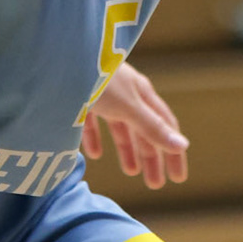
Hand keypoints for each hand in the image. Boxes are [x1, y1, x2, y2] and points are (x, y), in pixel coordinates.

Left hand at [79, 63, 189, 188]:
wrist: (59, 56)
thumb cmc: (98, 77)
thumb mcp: (127, 105)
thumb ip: (152, 127)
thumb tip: (183, 146)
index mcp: (141, 93)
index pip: (165, 126)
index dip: (172, 152)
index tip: (178, 178)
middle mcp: (125, 93)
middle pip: (143, 129)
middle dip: (151, 156)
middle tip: (155, 185)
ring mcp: (103, 94)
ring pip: (120, 126)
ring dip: (127, 149)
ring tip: (130, 172)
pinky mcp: (80, 96)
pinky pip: (93, 121)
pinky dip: (96, 138)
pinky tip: (94, 154)